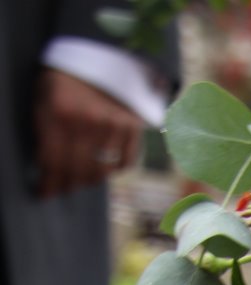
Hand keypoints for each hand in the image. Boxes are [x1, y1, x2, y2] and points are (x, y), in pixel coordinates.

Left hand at [34, 69, 143, 198]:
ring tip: (84, 173)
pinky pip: (125, 163)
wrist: (99, 50)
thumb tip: (48, 172)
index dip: (49, 184)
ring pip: (101, 172)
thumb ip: (45, 134)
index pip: (53, 163)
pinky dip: (114, 168)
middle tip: (65, 186)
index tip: (46, 194)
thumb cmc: (65, 78)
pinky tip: (106, 162)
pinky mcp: (132, 125)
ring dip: (91, 177)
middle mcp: (86, 121)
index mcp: (59, 113)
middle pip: (78, 172)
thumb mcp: (44, 99)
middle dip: (69, 184)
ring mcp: (112, 124)